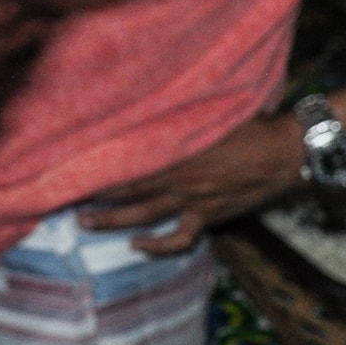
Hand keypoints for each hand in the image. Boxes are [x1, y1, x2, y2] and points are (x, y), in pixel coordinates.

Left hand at [81, 113, 306, 253]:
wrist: (285, 151)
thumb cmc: (248, 121)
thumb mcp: (207, 108)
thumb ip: (176, 111)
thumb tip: (145, 98)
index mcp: (172, 148)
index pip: (123, 158)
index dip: (93, 164)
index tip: (65, 163)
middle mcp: (176, 177)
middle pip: (124, 189)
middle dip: (91, 195)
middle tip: (60, 198)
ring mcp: (191, 200)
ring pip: (142, 215)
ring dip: (111, 221)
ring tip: (84, 223)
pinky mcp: (208, 215)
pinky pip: (178, 238)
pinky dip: (157, 246)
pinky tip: (137, 246)